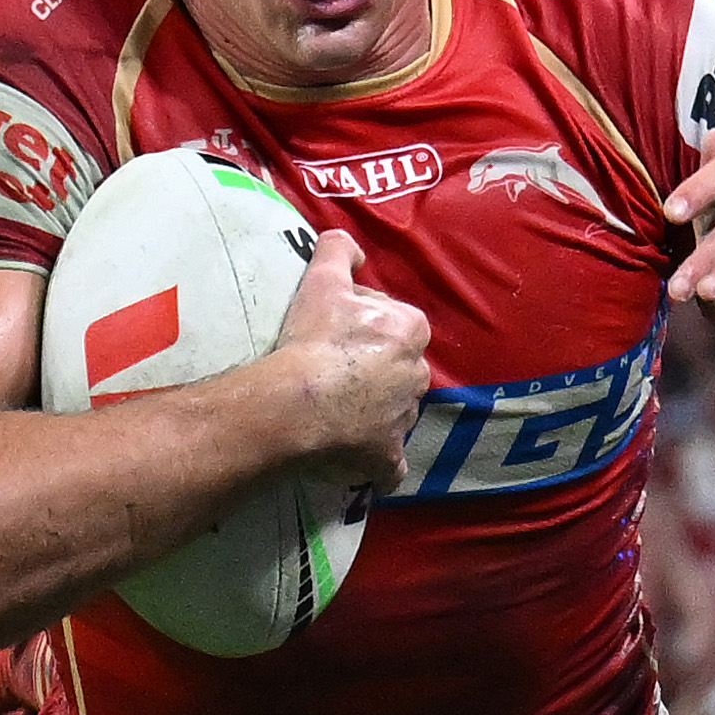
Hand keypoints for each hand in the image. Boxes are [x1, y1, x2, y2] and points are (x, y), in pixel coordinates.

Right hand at [268, 225, 429, 489]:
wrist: (297, 401)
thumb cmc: (313, 339)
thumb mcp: (322, 278)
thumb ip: (339, 250)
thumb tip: (353, 248)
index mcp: (409, 330)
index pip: (399, 324)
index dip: (370, 327)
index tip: (339, 335)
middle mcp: (417, 375)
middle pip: (400, 369)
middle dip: (376, 372)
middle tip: (336, 374)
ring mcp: (404, 419)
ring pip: (396, 413)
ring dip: (375, 415)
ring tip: (337, 413)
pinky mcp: (387, 457)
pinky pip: (390, 466)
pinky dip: (378, 465)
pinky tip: (359, 462)